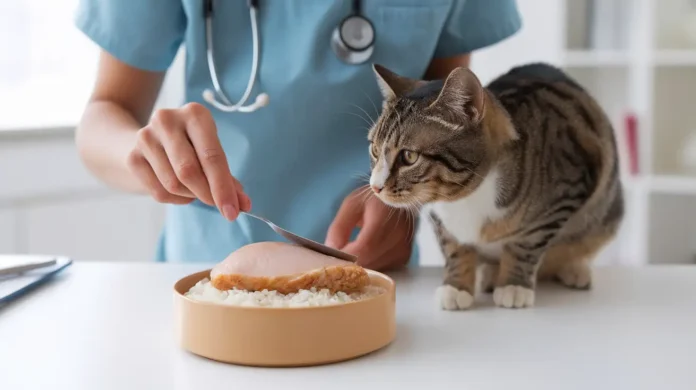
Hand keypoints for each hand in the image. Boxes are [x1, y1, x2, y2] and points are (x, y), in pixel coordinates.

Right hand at [125, 102, 250, 219]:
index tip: (233, 211)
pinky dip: (176, 199)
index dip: (223, 188)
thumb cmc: (190, 147)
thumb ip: (228, 179)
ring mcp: (145, 137)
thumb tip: (243, 204)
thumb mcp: (211, 152)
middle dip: (208, 195)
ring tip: (196, 189)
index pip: (212, 156)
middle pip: (189, 171)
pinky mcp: (133, 156)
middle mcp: (167, 120)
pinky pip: (159, 192)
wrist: (148, 139)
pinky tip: (180, 190)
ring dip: (191, 196)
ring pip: (173, 184)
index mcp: (195, 114)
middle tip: (218, 206)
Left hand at [325, 187, 413, 270]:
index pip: (364, 248)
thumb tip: (332, 251)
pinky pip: (382, 268)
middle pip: (369, 263)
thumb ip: (339, 228)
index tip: (331, 259)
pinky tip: (366, 254)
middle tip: (337, 258)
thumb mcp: (351, 205)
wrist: (400, 195)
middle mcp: (397, 237)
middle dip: (349, 264)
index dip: (346, 258)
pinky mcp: (404, 257)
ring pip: (375, 269)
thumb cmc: (373, 199)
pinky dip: (371, 265)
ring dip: (360, 266)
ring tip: (351, 254)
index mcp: (383, 219)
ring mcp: (402, 249)